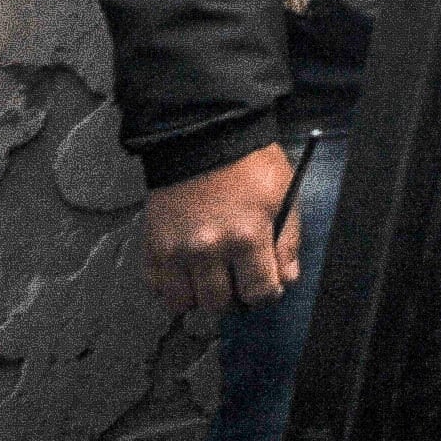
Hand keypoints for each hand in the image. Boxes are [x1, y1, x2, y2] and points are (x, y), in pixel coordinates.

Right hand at [145, 143, 302, 314]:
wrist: (202, 135)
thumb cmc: (249, 164)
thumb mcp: (284, 195)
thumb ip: (288, 241)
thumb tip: (287, 279)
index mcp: (247, 237)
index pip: (259, 293)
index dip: (267, 294)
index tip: (267, 286)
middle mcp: (208, 249)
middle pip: (219, 304)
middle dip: (234, 299)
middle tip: (238, 282)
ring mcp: (175, 249)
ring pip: (184, 303)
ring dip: (199, 297)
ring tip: (210, 279)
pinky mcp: (152, 244)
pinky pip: (156, 287)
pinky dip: (171, 286)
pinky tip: (186, 271)